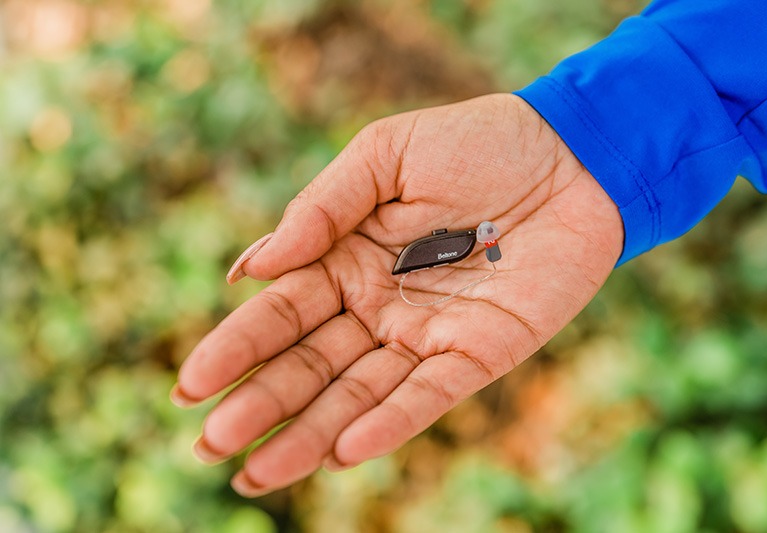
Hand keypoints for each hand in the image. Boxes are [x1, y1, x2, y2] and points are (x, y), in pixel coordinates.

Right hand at [171, 94, 622, 495]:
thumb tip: (249, 269)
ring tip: (257, 473)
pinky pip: (429, 396)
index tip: (189, 385)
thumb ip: (320, 209)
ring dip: (309, 434)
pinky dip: (389, 423)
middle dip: (259, 405)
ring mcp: (426, 334)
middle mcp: (378, 306)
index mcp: (347, 259)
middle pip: (309, 365)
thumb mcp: (386, 156)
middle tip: (209, 446)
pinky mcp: (479, 352)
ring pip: (358, 394)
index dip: (234, 348)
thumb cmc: (476, 142)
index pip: (280, 313)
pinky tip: (345, 451)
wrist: (571, 154)